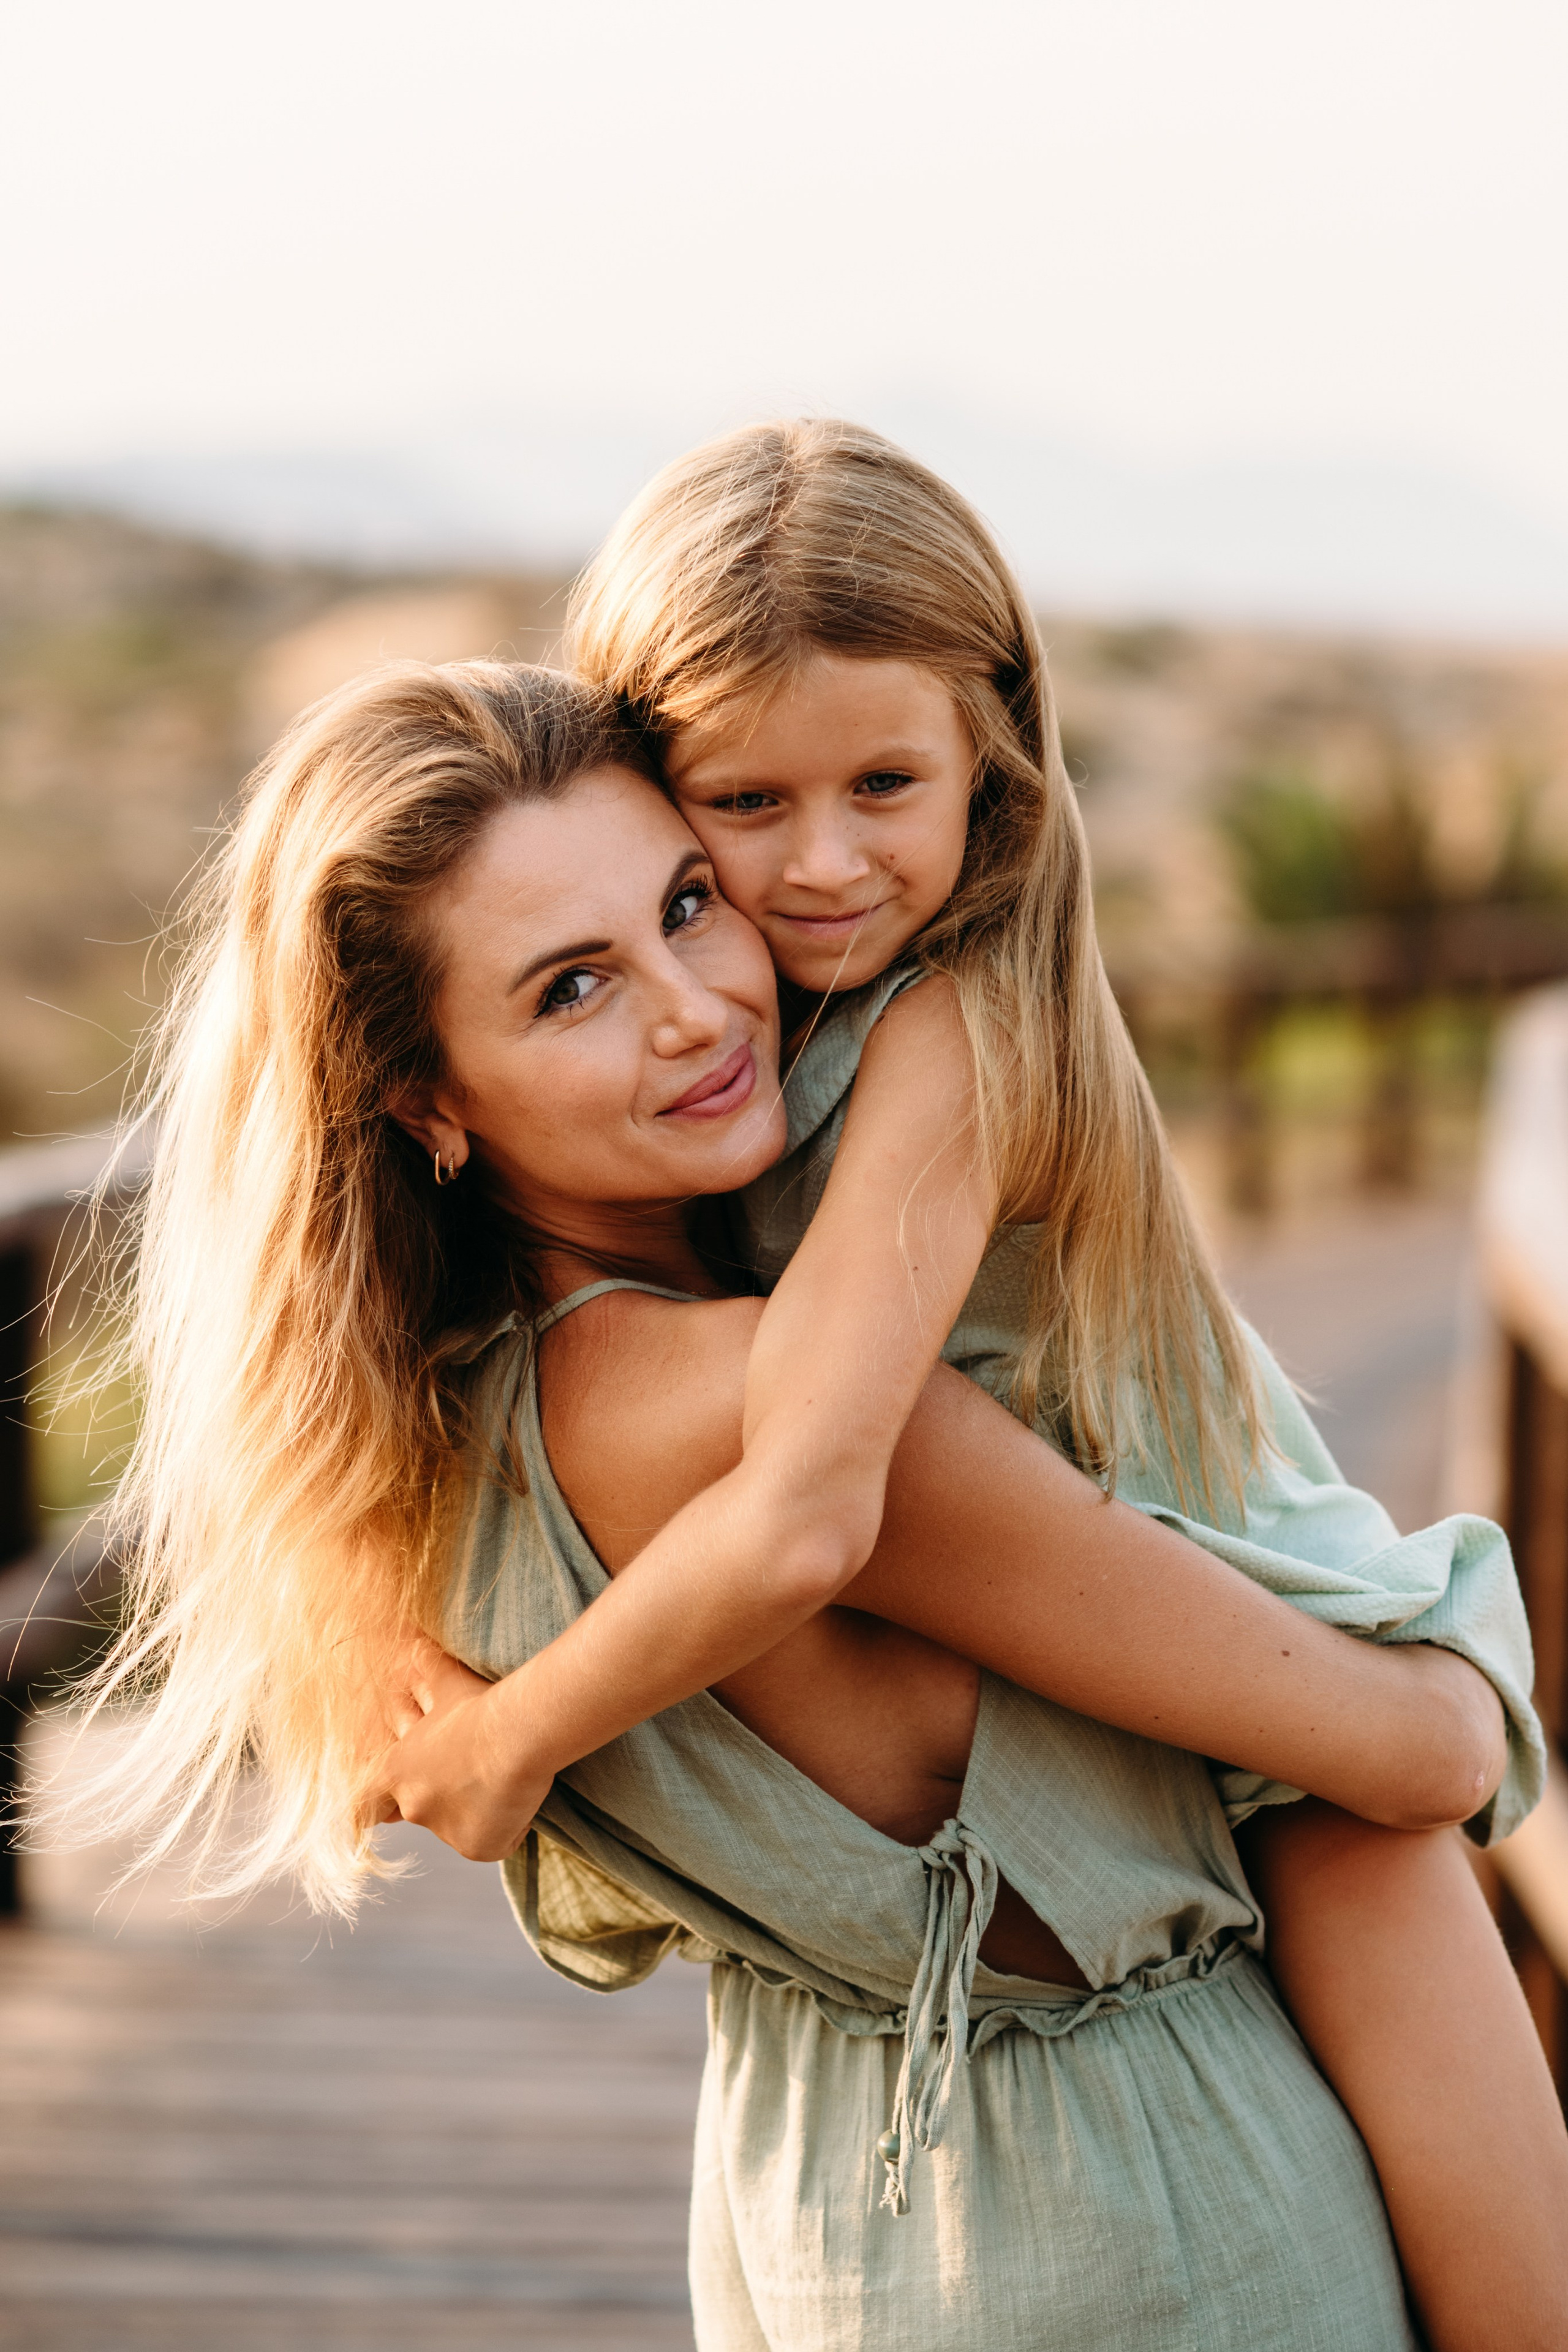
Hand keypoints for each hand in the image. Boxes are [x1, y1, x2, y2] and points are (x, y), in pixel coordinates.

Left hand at [371, 1636, 552, 1861]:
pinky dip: (505, 1824)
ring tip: (502, 1783)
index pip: (364, 1799)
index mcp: (396, 1767)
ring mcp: (444, 1830)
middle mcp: (413, 1803)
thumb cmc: (481, 1705)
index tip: (378, 1805)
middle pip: (411, 1811)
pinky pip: (492, 1839)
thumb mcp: (446, 1682)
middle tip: (460, 1779)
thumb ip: (425, 1671)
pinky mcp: (477, 1847)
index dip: (373, 1801)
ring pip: (457, 1824)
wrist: (518, 1734)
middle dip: (434, 1797)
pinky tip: (520, 1799)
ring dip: (474, 1808)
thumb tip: (408, 1635)